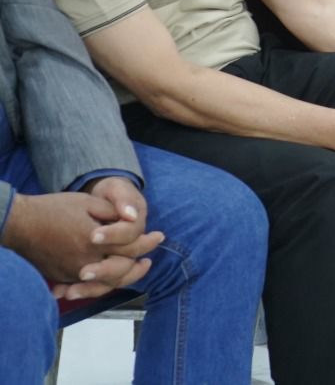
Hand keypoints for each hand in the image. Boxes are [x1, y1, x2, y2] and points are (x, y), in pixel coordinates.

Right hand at [0, 190, 162, 299]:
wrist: (19, 223)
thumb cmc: (54, 209)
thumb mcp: (87, 203)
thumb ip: (113, 213)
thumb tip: (133, 219)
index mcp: (96, 241)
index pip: (132, 247)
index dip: (148, 242)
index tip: (159, 237)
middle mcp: (86, 261)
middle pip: (122, 271)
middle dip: (139, 266)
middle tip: (149, 261)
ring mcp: (72, 272)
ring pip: (106, 283)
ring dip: (123, 278)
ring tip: (135, 270)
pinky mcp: (62, 277)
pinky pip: (87, 286)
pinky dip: (101, 284)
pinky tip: (110, 279)